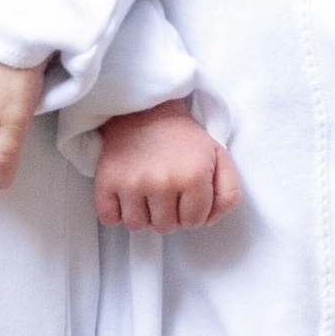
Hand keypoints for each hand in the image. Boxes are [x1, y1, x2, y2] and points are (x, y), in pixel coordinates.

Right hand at [94, 100, 240, 231]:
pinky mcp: (107, 181)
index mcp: (194, 177)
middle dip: (166, 212)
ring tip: (144, 190)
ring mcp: (132, 183)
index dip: (191, 211)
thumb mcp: (219, 157)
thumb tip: (207, 222)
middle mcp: (163, 182)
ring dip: (141, 213)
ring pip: (137, 225)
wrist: (145, 109)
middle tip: (163, 188)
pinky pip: (109, 218)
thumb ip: (227, 193)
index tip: (184, 193)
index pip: (194, 222)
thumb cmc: (183, 137)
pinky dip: (115, 211)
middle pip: (165, 226)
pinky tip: (124, 194)